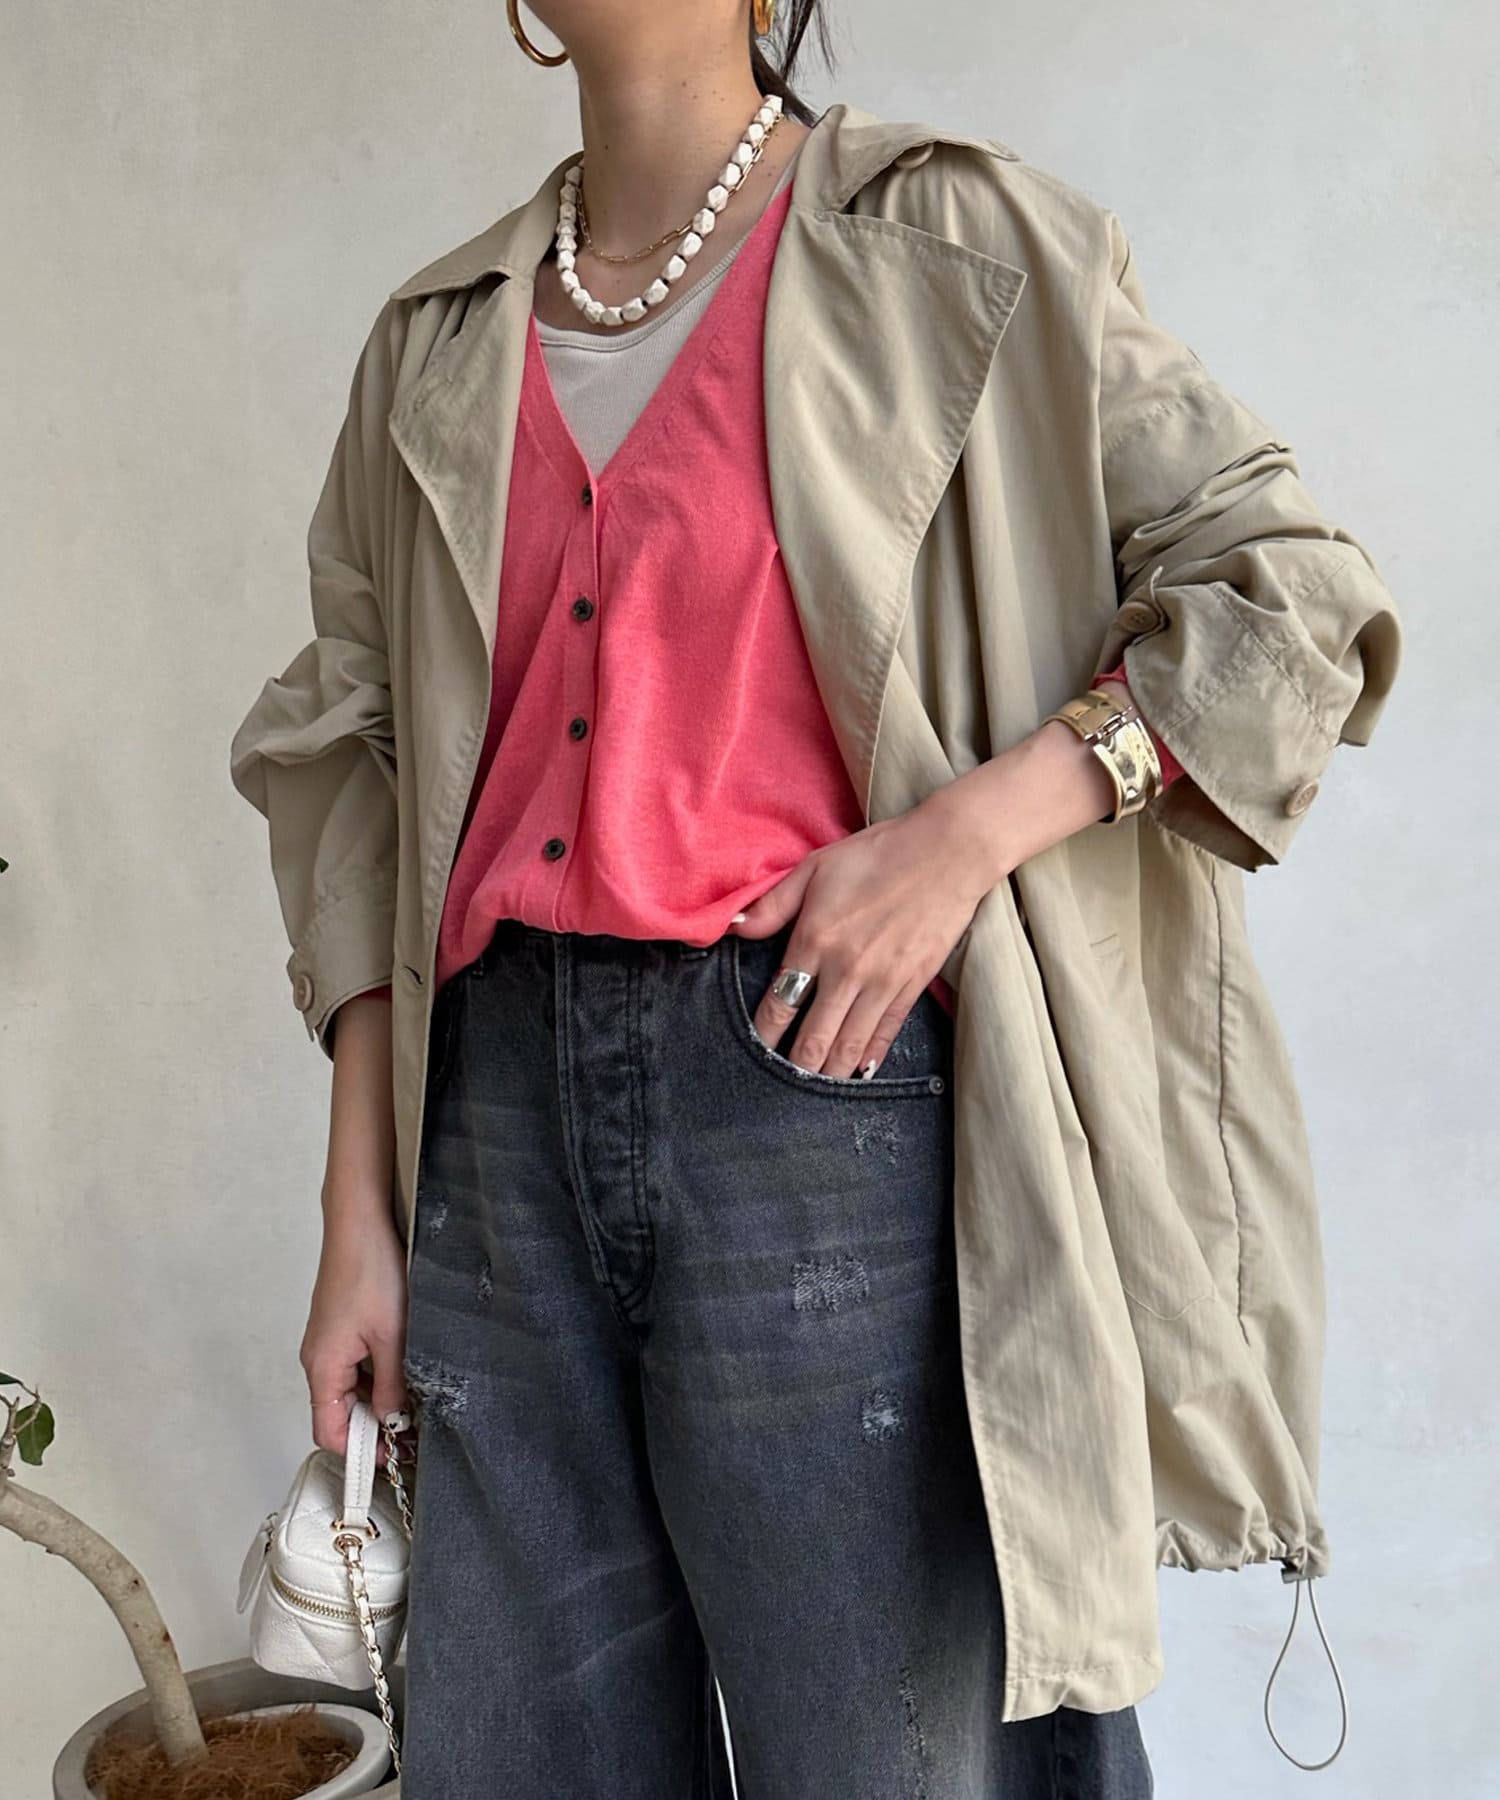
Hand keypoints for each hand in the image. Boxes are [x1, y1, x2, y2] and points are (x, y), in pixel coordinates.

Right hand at [300, 1204, 409, 1455]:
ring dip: (380, 1399)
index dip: (360, 1451)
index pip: (329, 1432)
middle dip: (374, 1427)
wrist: (361, 1222)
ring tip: (417, 1400)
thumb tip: (392, 1422)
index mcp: (323, 1366)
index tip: (395, 1456)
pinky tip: (407, 1369)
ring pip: (352, 1389)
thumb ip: (392, 1384)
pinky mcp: (343, 1327)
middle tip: (415, 1432)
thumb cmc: (371, 1270)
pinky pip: (357, 1366)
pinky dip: (379, 1375)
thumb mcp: (393, 1336)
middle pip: (340, 1413)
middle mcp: (320, 1358)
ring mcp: (330, 1342)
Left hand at [729, 799, 996, 1078]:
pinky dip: (869, 1058)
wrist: (947, 853)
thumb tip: (733, 927)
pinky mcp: (912, 986)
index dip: (765, 1033)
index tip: (754, 1050)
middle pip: (813, 1036)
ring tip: (813, 1089)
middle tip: (779, 1086)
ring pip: (849, 1045)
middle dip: (794, 1066)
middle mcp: (846, 969)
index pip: (780, 1001)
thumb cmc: (878, 855)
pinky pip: (885, 1033)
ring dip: (829, 1072)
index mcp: (816, 938)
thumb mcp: (816, 867)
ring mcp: (882, 982)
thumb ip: (773, 904)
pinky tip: (858, 1073)